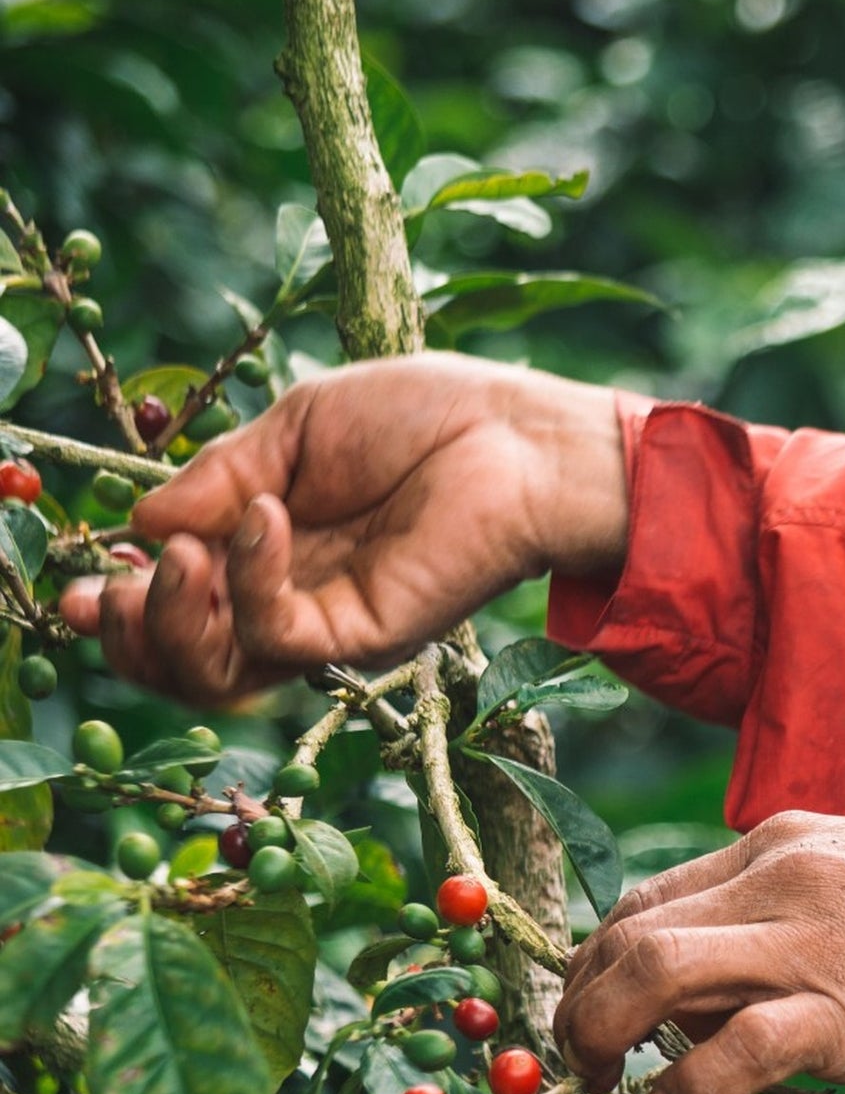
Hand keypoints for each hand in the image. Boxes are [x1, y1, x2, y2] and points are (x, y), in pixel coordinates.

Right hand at [57, 353, 627, 705]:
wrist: (513, 436)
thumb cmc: (422, 420)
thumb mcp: (293, 432)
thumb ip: (217, 480)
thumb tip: (137, 523)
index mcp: (269, 553)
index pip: (181, 611)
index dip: (121, 606)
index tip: (82, 579)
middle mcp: (292, 602)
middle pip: (186, 664)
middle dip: (130, 632)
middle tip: (105, 589)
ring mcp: (329, 626)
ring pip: (220, 672)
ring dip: (172, 615)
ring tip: (181, 554)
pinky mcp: (366, 637)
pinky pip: (278, 637)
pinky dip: (250, 580)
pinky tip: (265, 519)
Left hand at [554, 811, 844, 1093]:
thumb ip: (771, 907)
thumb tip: (696, 980)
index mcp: (775, 844)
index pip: (644, 900)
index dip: (595, 964)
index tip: (591, 1008)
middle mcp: (778, 879)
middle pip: (630, 934)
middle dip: (581, 1003)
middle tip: (581, 1057)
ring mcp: (809, 942)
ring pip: (658, 973)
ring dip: (603, 1036)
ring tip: (604, 1084)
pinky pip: (737, 1047)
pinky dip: (685, 1087)